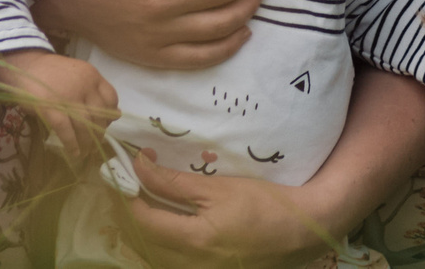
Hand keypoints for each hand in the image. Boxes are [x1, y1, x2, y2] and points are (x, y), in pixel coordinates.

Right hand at [0, 49, 117, 164]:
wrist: (25, 66)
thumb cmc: (51, 73)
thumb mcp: (77, 75)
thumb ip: (92, 91)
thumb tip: (114, 113)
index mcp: (92, 76)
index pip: (111, 98)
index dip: (110, 115)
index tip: (106, 125)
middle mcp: (85, 86)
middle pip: (99, 115)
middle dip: (99, 133)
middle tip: (96, 144)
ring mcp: (68, 97)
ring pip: (85, 125)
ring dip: (87, 142)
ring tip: (86, 152)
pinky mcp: (51, 108)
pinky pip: (66, 130)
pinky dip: (71, 143)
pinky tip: (74, 152)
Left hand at [118, 150, 335, 268]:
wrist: (300, 233)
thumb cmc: (264, 205)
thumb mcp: (219, 189)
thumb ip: (175, 182)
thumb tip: (139, 166)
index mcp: (193, 242)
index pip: (142, 220)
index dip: (128, 196)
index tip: (125, 172)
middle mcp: (188, 266)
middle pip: (141, 243)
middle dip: (129, 214)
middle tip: (128, 186)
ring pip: (151, 256)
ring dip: (141, 230)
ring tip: (143, 203)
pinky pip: (168, 263)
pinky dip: (158, 244)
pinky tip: (163, 227)